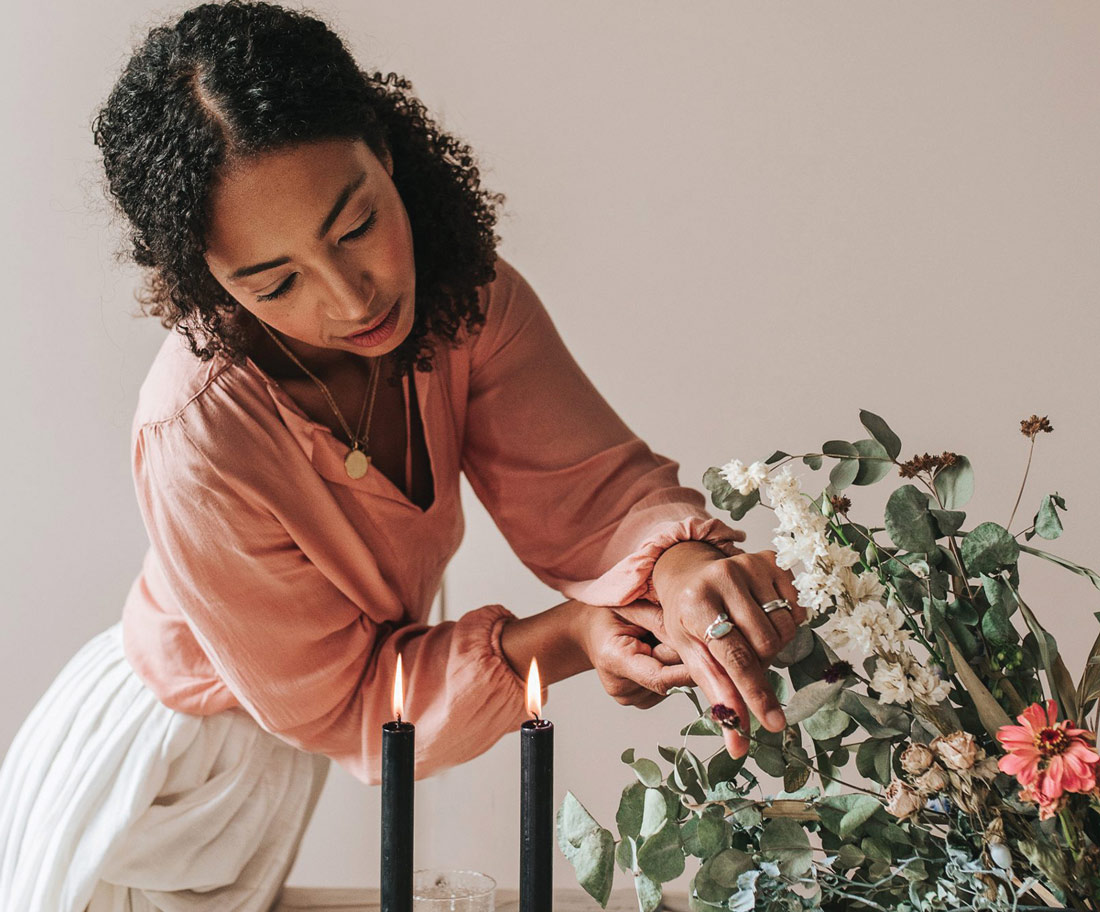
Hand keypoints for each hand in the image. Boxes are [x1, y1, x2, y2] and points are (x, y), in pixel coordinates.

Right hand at [579, 603, 693, 708]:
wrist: (587, 631)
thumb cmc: (608, 614)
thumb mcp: (632, 607)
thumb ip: (661, 621)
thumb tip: (694, 638)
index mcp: (614, 660)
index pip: (660, 677)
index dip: (688, 671)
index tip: (712, 661)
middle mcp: (620, 687)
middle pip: (671, 678)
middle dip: (683, 657)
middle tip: (684, 634)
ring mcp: (629, 697)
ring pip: (672, 683)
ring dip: (675, 663)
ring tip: (658, 640)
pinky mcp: (639, 700)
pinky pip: (667, 686)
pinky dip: (668, 669)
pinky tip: (655, 652)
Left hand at [652, 542, 807, 757]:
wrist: (690, 573)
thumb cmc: (688, 618)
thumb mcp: (691, 655)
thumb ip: (717, 695)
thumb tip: (738, 746)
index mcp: (695, 602)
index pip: (734, 657)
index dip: (755, 693)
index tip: (773, 724)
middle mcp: (723, 577)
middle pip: (765, 645)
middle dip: (759, 664)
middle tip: (742, 659)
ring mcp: (749, 564)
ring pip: (785, 629)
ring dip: (772, 646)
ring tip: (749, 637)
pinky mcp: (771, 559)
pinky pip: (796, 609)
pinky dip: (785, 624)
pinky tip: (762, 617)